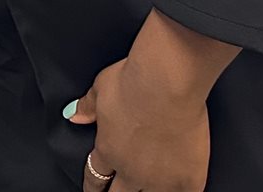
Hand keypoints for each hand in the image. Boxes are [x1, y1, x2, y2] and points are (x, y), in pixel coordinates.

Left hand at [68, 56, 210, 191]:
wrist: (169, 84)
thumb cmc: (134, 81)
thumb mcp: (101, 87)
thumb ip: (88, 105)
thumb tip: (75, 115)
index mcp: (108, 150)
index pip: (95, 176)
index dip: (92, 186)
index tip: (93, 190)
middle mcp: (131, 170)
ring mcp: (160, 178)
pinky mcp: (188, 178)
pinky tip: (182, 191)